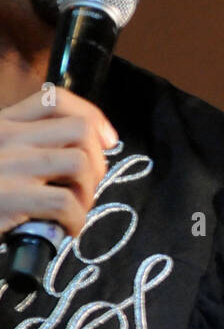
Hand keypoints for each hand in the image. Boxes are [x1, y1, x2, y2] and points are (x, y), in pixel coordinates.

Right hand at [0, 87, 116, 239]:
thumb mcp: (0, 157)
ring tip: (75, 210)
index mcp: (1, 125)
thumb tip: (87, 155)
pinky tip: (65, 230)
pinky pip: (66, 203)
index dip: (93, 117)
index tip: (108, 141)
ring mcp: (8, 166)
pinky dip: (76, 220)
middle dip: (98, 160)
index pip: (55, 99)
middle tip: (86, 187)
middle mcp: (5, 137)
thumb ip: (28, 148)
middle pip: (80, 130)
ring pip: (80, 163)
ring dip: (88, 192)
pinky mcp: (9, 198)